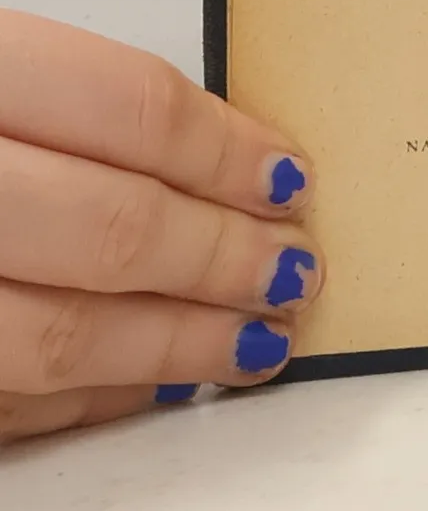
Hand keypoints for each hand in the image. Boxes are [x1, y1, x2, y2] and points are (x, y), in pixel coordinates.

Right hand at [0, 9, 318, 444]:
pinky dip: (79, 404)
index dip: (225, 151)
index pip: (127, 106)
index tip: (291, 180)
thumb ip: (67, 107)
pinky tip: (142, 388)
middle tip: (294, 273)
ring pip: (51, 338)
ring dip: (172, 348)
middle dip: (222, 261)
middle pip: (109, 229)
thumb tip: (224, 160)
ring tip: (251, 342)